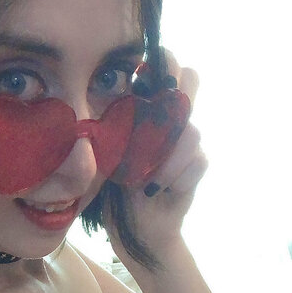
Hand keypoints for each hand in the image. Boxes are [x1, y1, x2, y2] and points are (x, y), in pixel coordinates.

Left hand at [104, 49, 207, 263]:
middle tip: (157, 115)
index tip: (142, 79)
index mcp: (147, 107)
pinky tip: (156, 190)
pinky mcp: (197, 166)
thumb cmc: (113, 190)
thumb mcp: (104, 154)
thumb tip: (93, 98)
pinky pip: (198, 159)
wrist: (136, 230)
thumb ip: (107, 127)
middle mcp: (171, 118)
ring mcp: (187, 142)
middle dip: (176, 94)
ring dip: (166, 155)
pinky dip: (174, 176)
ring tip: (142, 179)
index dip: (161, 62)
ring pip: (191, 129)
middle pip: (191, 79)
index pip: (163, 65)